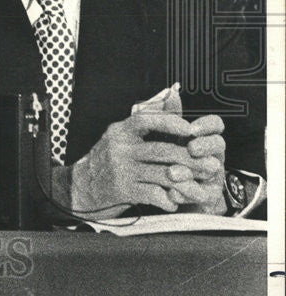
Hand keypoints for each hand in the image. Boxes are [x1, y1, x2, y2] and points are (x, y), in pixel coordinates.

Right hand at [68, 112, 220, 218]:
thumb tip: (173, 94)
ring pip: (162, 175)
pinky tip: (174, 201)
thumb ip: (150, 115)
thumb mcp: (121, 134)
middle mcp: (119, 148)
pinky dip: (167, 200)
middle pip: (161, 151)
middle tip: (212, 166)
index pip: (146, 120)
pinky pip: (153, 194)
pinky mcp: (122, 190)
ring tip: (202, 187)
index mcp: (120, 130)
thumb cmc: (108, 158)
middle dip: (191, 160)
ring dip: (187, 183)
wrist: (82, 185)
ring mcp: (120, 169)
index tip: (191, 130)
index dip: (171, 123)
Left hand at [166, 115, 226, 213]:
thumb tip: (172, 92)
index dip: (207, 125)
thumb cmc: (164, 157)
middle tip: (190, 149)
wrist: (160, 191)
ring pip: (211, 170)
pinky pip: (201, 195)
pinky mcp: (206, 195)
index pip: (216, 124)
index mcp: (203, 136)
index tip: (191, 129)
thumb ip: (169, 115)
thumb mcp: (164, 135)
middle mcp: (212, 154)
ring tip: (171, 172)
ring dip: (191, 170)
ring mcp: (212, 175)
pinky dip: (185, 193)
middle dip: (205, 145)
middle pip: (220, 144)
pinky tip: (170, 192)